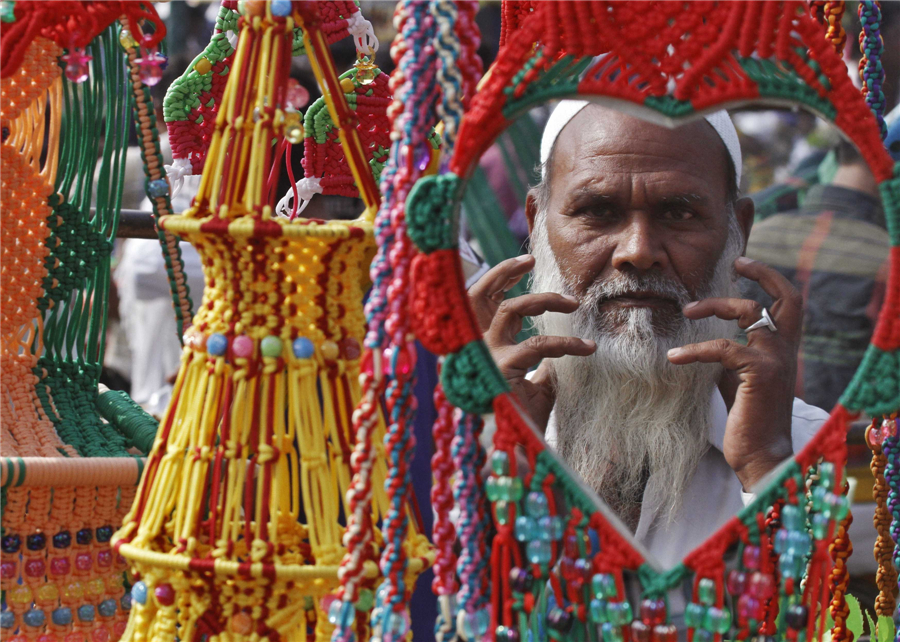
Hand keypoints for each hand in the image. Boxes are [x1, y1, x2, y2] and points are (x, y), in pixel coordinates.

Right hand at [468, 255, 595, 427]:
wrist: (519, 449)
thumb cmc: (523, 417)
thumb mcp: (536, 381)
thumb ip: (542, 359)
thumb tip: (560, 343)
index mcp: (481, 344)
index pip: (481, 300)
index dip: (499, 277)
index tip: (525, 263)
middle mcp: (476, 346)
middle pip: (480, 294)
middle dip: (503, 271)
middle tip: (531, 260)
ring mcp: (486, 355)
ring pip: (510, 309)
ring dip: (544, 300)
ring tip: (574, 303)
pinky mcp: (501, 368)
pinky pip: (538, 344)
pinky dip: (567, 343)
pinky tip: (588, 348)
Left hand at [667, 257, 801, 490]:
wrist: (760, 456)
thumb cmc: (746, 417)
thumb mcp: (736, 378)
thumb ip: (729, 355)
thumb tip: (706, 338)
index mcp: (783, 349)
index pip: (788, 303)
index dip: (769, 278)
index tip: (743, 263)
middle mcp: (786, 349)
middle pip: (787, 297)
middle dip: (763, 272)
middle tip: (736, 263)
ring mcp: (776, 359)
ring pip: (749, 313)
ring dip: (714, 306)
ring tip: (686, 311)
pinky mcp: (760, 373)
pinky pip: (722, 348)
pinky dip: (694, 350)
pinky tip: (673, 357)